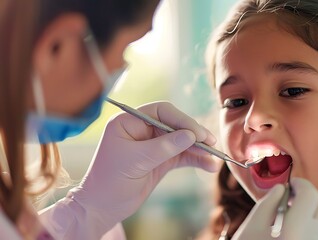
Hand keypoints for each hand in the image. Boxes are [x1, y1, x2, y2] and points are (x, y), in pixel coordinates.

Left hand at [39, 101, 218, 238]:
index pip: (161, 111)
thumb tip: (191, 135)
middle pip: (175, 125)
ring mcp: (153, 145)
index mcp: (129, 122)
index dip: (182, 120)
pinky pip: (182, 156)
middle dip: (194, 134)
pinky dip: (195, 160)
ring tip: (215, 158)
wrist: (101, 208)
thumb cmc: (109, 181)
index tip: (197, 134)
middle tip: (211, 143)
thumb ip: (164, 147)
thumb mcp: (136, 162)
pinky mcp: (161, 160)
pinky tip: (208, 165)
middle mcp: (142, 129)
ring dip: (198, 149)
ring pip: (181, 141)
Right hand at [232, 178, 317, 239]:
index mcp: (294, 230)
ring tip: (287, 227)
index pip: (310, 195)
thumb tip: (282, 188)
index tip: (291, 185)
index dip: (301, 185)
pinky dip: (310, 235)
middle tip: (286, 205)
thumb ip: (269, 202)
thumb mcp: (252, 224)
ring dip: (309, 220)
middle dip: (305, 203)